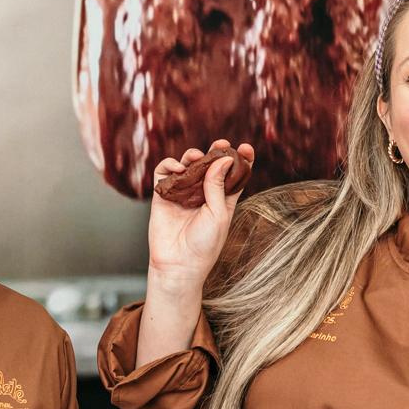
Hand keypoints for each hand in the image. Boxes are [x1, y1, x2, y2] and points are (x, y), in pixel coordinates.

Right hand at [146, 141, 253, 286]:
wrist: (179, 264)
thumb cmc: (204, 245)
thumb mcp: (219, 214)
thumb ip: (218, 185)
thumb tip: (223, 159)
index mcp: (223, 200)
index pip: (233, 175)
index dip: (240, 159)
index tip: (245, 148)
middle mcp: (203, 194)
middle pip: (210, 165)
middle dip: (216, 152)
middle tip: (221, 144)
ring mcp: (183, 194)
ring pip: (188, 166)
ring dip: (192, 156)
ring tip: (196, 157)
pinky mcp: (163, 196)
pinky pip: (164, 174)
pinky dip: (169, 165)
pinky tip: (177, 168)